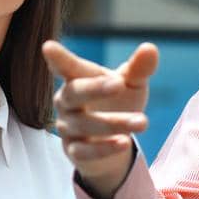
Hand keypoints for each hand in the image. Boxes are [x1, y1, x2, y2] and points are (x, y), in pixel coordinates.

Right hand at [42, 39, 158, 198]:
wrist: (115, 142)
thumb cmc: (119, 103)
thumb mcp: (132, 85)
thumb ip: (138, 69)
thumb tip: (149, 48)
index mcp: (78, 79)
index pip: (67, 67)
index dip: (58, 58)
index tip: (49, 47)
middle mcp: (67, 102)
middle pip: (73, 93)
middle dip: (95, 88)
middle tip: (119, 84)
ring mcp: (68, 127)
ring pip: (84, 124)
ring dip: (114, 122)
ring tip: (142, 121)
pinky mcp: (74, 151)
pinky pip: (84, 151)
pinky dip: (104, 148)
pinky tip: (124, 143)